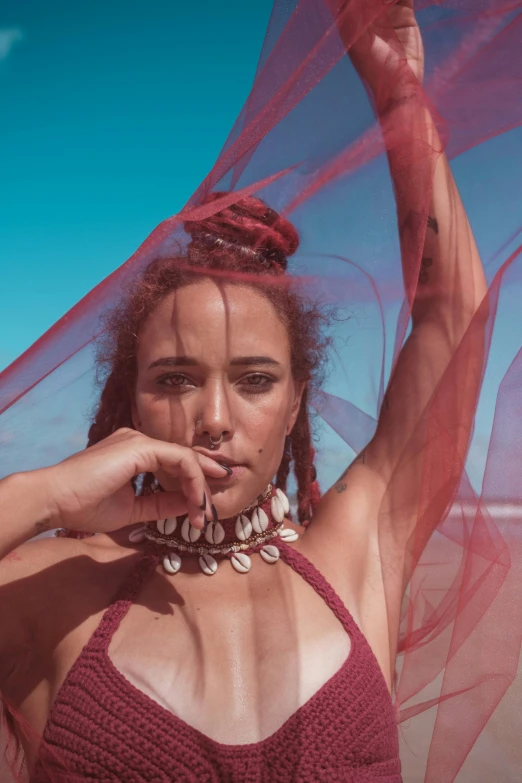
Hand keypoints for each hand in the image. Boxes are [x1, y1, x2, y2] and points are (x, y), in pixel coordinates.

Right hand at [40, 429, 227, 534]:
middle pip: (184, 458)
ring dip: (201, 487)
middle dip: (206, 482)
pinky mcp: (141, 447)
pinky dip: (193, 481)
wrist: (55, 500)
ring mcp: (139, 441)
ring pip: (186, 459)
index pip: (174, 464)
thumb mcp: (132, 509)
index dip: (194, 484)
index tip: (204, 509)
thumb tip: (189, 505)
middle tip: (216, 507)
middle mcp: (139, 441)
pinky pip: (180, 460)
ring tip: (206, 512)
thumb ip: (160, 504)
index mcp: (135, 453)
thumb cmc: (83, 506)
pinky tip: (197, 501)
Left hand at [348, 1, 423, 103]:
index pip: (350, 1)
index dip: (356, 0)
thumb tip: (354, 2)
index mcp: (351, 22)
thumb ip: (356, 16)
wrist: (402, 84)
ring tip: (390, 0)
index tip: (366, 2)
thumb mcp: (360, 43)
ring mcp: (386, 13)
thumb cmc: (376, 69)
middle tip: (381, 1)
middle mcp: (367, 15)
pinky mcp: (405, 13)